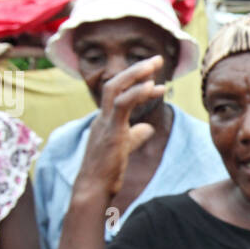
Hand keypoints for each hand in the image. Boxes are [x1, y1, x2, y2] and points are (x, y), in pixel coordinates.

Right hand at [76, 55, 166, 198]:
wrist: (93, 189)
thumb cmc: (106, 172)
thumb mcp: (125, 148)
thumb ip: (135, 136)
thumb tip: (148, 128)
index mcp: (105, 120)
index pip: (118, 92)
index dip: (136, 81)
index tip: (155, 75)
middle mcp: (102, 117)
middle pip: (114, 83)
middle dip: (136, 69)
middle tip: (156, 59)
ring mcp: (104, 123)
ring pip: (114, 88)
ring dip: (136, 74)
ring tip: (154, 65)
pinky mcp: (111, 132)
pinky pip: (121, 105)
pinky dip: (136, 93)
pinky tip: (152, 87)